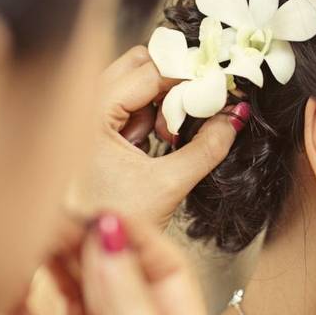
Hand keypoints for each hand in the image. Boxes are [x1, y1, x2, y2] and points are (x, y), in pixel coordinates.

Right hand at [4, 214, 212, 314]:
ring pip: (67, 297)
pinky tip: (6, 276)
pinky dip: (13, 302)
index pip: (162, 270)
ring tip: (33, 235)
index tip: (104, 214)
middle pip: (112, 276)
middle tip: (58, 217)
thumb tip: (111, 235)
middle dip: (87, 243)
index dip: (135, 237)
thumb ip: (129, 302)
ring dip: (51, 264)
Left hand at [65, 45, 248, 230]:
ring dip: (160, 102)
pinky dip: (148, 117)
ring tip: (171, 136)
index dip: (188, 75)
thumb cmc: (111, 221)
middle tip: (195, 106)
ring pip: (132, 84)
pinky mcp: (92, 128)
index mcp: (91, 114)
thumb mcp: (167, 186)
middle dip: (171, 81)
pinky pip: (126, 106)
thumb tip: (235, 117)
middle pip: (136, 65)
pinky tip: (158, 143)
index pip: (149, 72)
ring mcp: (84, 115)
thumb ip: (207, 149)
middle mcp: (80, 106)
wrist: (82, 249)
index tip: (218, 81)